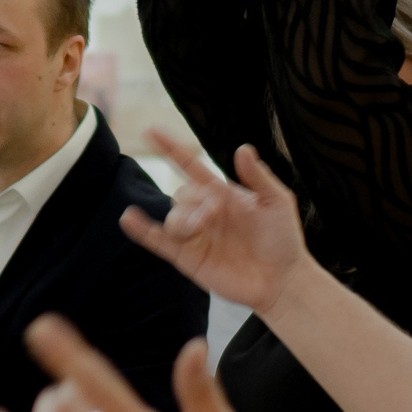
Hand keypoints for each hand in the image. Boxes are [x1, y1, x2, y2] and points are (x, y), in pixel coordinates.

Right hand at [121, 132, 310, 316]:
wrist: (282, 280)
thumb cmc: (283, 240)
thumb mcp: (277, 201)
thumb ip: (258, 176)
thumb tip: (242, 148)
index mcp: (222, 193)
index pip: (191, 166)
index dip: (171, 148)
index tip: (150, 131)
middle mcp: (205, 211)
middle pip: (181, 194)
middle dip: (193, 200)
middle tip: (214, 213)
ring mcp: (195, 235)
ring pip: (173, 217)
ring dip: (183, 219)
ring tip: (202, 227)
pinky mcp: (188, 258)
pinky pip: (158, 241)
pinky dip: (141, 231)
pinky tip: (128, 219)